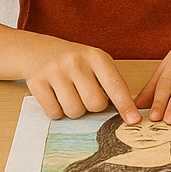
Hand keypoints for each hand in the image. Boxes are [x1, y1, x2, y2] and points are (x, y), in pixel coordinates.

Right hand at [24, 41, 138, 121]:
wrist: (39, 51)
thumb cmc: (75, 62)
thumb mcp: (96, 63)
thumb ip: (110, 83)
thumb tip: (127, 113)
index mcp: (95, 56)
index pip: (115, 84)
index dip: (125, 104)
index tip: (133, 120)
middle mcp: (75, 62)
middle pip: (95, 103)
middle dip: (93, 106)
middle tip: (86, 95)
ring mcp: (55, 71)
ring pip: (74, 111)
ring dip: (75, 110)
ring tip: (70, 94)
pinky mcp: (37, 83)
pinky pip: (54, 113)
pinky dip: (57, 111)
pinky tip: (56, 96)